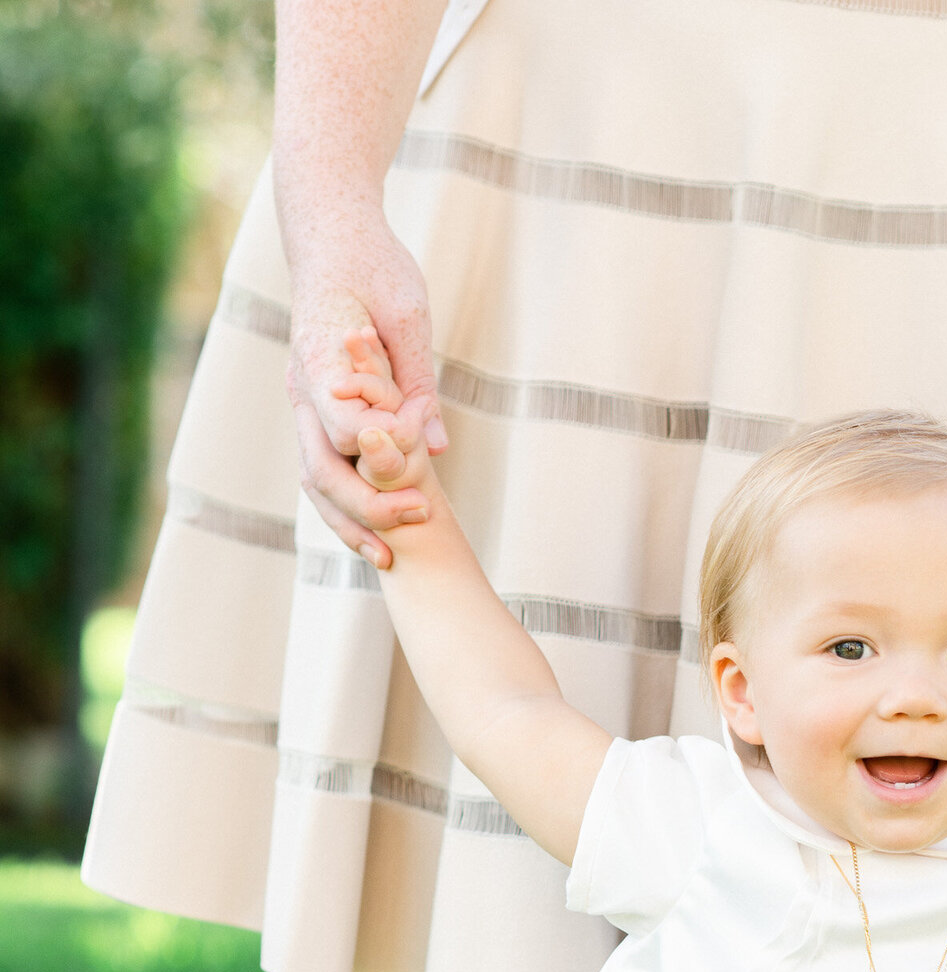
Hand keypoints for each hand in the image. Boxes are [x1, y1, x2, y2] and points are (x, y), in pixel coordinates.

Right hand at [288, 212, 445, 567]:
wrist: (331, 230)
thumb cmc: (373, 261)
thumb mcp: (408, 314)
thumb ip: (417, 381)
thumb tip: (435, 446)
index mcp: (320, 358)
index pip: (346, 429)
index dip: (387, 445)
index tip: (420, 436)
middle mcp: (301, 385)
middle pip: (322, 468)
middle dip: (368, 504)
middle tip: (420, 517)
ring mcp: (301, 399)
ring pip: (314, 477)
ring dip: (349, 519)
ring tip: (389, 556)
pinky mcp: (313, 407)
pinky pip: (320, 467)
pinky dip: (342, 503)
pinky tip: (374, 534)